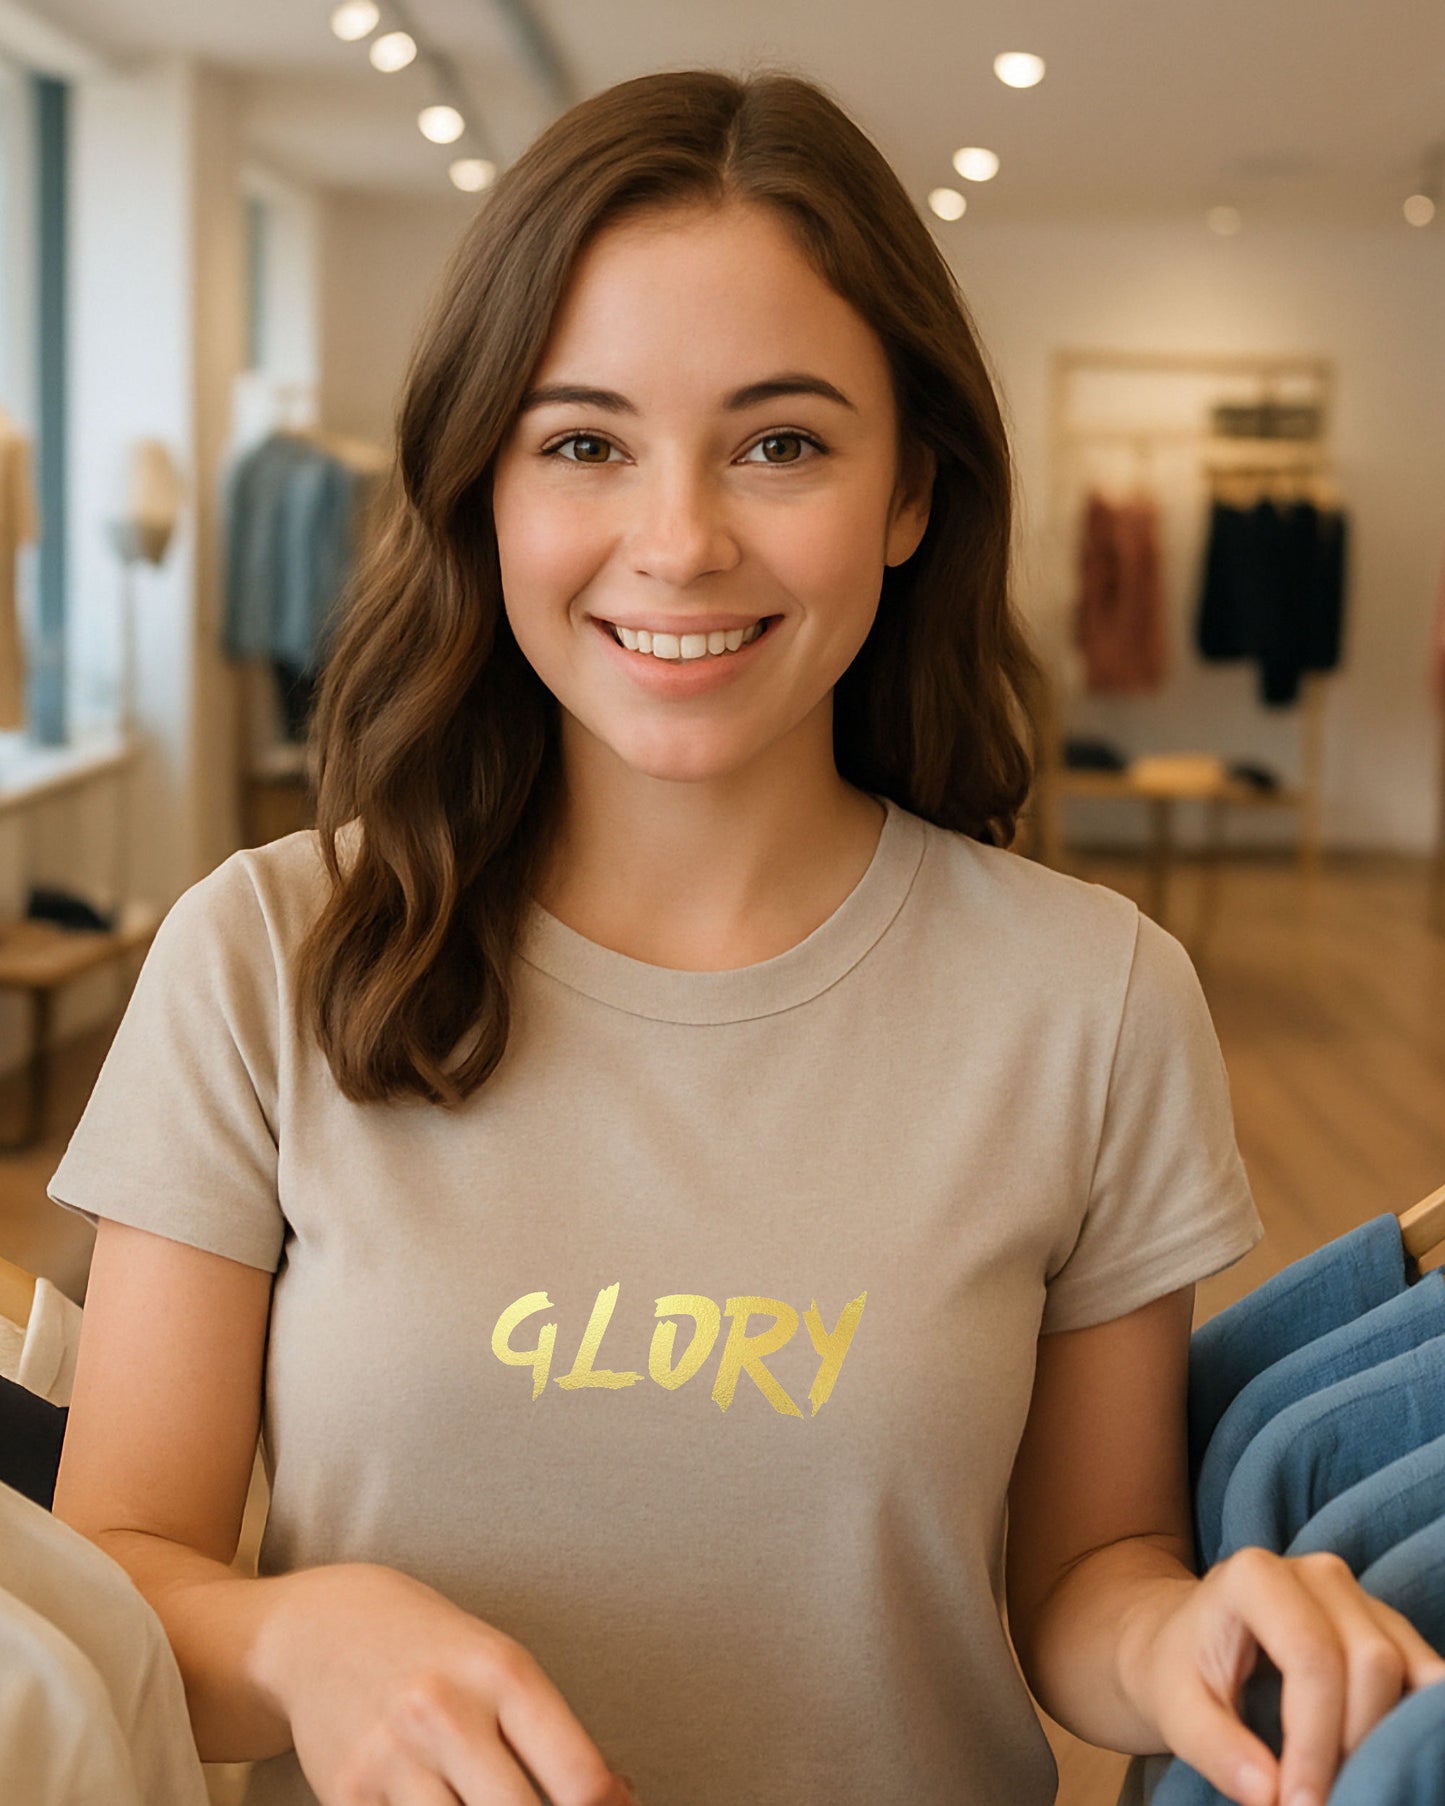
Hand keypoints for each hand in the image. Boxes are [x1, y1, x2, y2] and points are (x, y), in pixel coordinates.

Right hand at [260, 1562, 639, 1805]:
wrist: (327, 1629)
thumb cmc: (435, 1652)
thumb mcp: (501, 1667)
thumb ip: (551, 1736)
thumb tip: (615, 1802)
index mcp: (502, 1673)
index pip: (579, 1777)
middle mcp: (446, 1711)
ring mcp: (392, 1756)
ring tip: (484, 1799)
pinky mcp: (347, 1793)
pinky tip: (441, 1804)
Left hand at [1129, 1546, 1444, 1805]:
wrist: (1181, 1639)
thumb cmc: (1178, 1671)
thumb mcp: (1176, 1712)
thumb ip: (1218, 1750)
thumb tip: (1271, 1797)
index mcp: (1255, 1577)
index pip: (1312, 1660)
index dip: (1316, 1742)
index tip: (1300, 1804)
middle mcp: (1315, 1573)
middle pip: (1370, 1662)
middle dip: (1354, 1746)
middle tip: (1322, 1801)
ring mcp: (1356, 1593)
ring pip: (1407, 1668)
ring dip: (1388, 1738)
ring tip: (1345, 1781)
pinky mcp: (1383, 1623)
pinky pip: (1424, 1672)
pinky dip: (1414, 1721)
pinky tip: (1385, 1757)